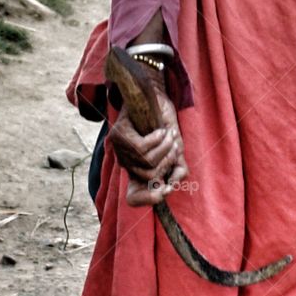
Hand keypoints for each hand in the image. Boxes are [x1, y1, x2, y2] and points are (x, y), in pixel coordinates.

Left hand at [108, 74, 188, 207]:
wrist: (155, 96)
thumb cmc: (164, 123)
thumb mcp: (175, 150)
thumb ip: (176, 169)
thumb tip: (170, 187)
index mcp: (138, 170)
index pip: (133, 197)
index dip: (147, 199)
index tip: (163, 191)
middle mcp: (126, 163)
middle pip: (149, 177)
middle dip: (168, 162)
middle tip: (174, 145)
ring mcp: (120, 150)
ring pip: (147, 161)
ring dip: (165, 147)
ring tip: (169, 134)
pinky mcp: (119, 136)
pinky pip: (142, 147)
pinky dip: (157, 139)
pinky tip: (160, 130)